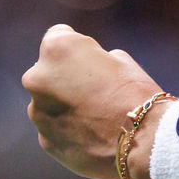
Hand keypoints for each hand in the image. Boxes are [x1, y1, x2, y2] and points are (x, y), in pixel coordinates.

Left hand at [22, 24, 163, 178]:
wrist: (141, 142)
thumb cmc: (134, 93)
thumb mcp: (118, 59)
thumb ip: (93, 60)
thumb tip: (87, 71)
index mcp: (57, 49)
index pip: (59, 36)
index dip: (78, 47)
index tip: (91, 58)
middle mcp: (37, 78)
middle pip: (48, 71)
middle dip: (64, 76)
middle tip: (93, 88)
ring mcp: (37, 112)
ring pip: (48, 102)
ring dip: (64, 104)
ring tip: (95, 115)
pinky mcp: (44, 141)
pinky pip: (54, 128)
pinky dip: (68, 129)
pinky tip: (92, 134)